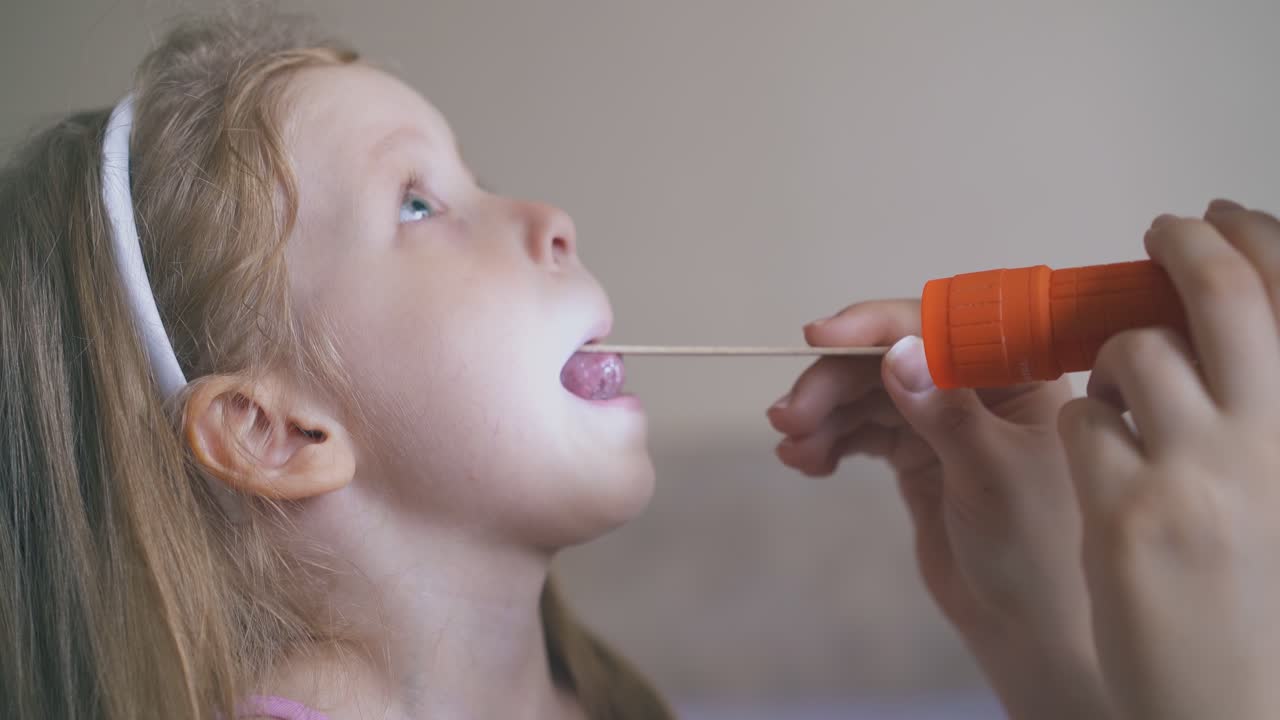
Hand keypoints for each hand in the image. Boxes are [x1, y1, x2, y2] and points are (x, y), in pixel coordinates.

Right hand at [768, 300, 1108, 718]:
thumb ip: (944, 412)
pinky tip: (807, 461)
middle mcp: (977, 387)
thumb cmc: (1034, 547)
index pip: (940, 329)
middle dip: (834, 382)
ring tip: (791, 448)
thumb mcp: (992, 474)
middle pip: (890, 360)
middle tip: (787, 416)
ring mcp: (943, 421)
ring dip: (824, 414)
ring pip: (868, 395)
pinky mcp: (916, 455)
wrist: (1026, 626)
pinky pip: (864, 431)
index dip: (877, 325)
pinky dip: (832, 440)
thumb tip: (895, 353)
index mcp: (1015, 375)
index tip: (820, 336)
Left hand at [1058, 200, 1279, 719]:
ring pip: (1136, 354)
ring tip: (1126, 402)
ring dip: (1117, 364)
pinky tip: (1106, 468)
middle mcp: (1277, 438)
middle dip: (1186, 245)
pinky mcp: (1131, 510)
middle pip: (1226, 294)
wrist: (1238, 700)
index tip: (1220, 218)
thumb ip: (1256, 404)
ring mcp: (1203, 473)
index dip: (1255, 238)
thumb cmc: (1260, 589)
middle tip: (1164, 229)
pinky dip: (1085, 429)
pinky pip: (1085, 421)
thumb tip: (1206, 321)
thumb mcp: (1278, 479)